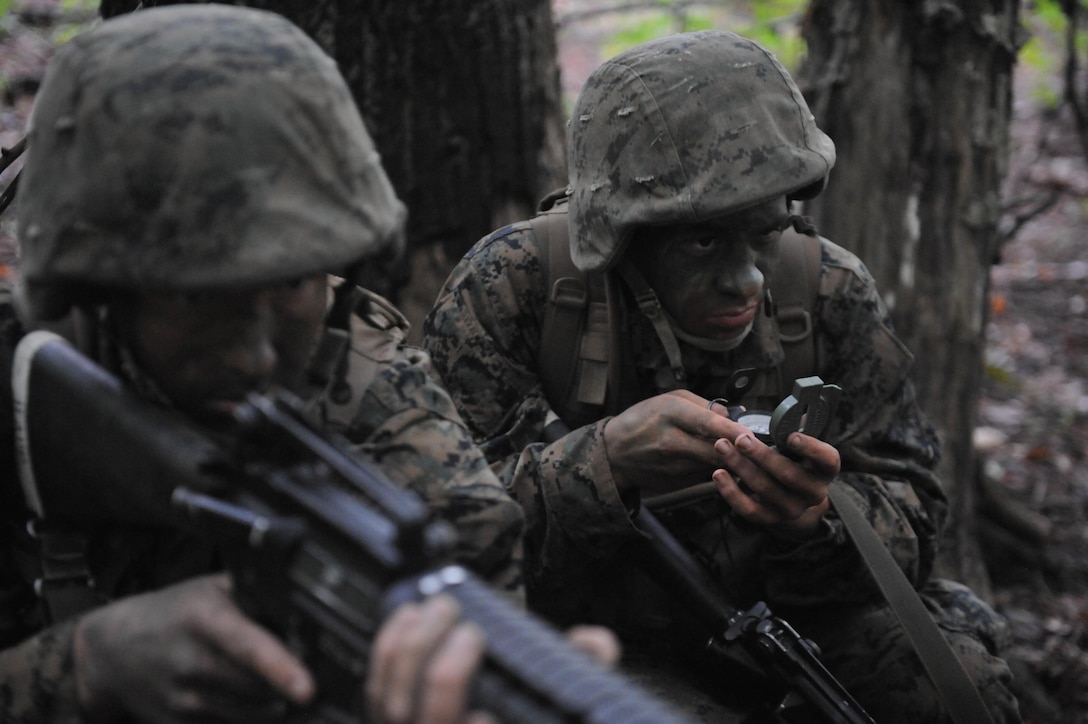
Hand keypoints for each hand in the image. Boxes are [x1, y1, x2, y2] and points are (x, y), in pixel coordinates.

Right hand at [74, 574, 313, 723]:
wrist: (111, 649)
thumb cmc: (174, 612)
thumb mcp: (212, 589)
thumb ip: (257, 596)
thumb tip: (306, 607)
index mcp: (204, 619)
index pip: (248, 647)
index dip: (281, 668)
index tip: (309, 689)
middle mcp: (192, 662)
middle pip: (261, 687)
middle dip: (291, 684)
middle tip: (311, 677)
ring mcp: (183, 700)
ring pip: (253, 713)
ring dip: (276, 703)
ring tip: (286, 687)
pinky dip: (253, 717)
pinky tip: (256, 700)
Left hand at [366, 596, 621, 723]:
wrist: (476, 706)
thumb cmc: (522, 704)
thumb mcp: (565, 691)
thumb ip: (588, 665)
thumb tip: (596, 642)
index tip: (485, 717)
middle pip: (432, 722)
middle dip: (444, 675)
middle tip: (470, 632)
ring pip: (395, 705)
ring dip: (413, 651)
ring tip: (439, 609)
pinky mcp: (388, 713)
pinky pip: (375, 685)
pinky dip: (388, 647)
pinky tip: (408, 615)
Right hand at [603, 390, 746, 498]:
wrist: (615, 452)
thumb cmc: (644, 419)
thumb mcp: (669, 399)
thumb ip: (703, 405)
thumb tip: (733, 416)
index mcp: (670, 413)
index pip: (708, 423)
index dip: (733, 430)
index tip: (752, 435)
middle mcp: (672, 441)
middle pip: (717, 450)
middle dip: (741, 451)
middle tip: (759, 448)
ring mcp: (674, 466)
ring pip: (715, 466)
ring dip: (731, 461)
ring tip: (742, 453)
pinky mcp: (677, 482)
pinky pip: (706, 475)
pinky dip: (716, 469)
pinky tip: (717, 462)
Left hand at [712, 430, 838, 537]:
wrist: (787, 491)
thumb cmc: (790, 455)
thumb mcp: (797, 441)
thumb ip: (792, 427)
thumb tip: (786, 411)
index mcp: (825, 469)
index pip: (827, 459)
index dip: (810, 448)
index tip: (791, 436)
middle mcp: (813, 492)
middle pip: (789, 475)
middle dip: (762, 455)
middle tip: (740, 438)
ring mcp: (793, 508)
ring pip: (765, 489)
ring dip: (741, 467)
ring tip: (722, 447)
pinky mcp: (770, 519)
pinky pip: (749, 509)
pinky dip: (731, 492)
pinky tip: (718, 474)